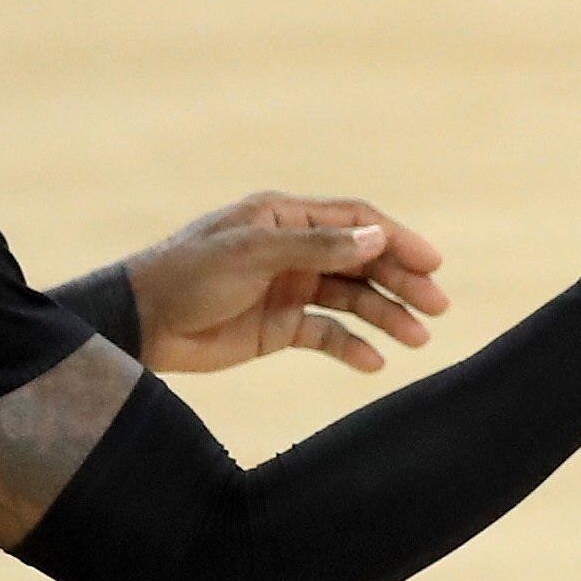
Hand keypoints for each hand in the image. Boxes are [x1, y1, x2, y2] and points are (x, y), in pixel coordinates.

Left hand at [122, 193, 448, 374]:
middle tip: (438, 306)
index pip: (356, 222)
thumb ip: (317, 247)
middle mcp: (293, 250)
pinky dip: (352, 347)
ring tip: (418, 339)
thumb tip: (377, 239)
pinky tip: (375, 362)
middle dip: (401, 282)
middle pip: (362, 262)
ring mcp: (289, 288)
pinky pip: (327, 334)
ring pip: (351, 300)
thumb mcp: (254, 253)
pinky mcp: (279, 327)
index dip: (397, 240)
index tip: (432, 264)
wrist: (142, 322)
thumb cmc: (189, 274)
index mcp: (285, 218)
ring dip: (386, 316)